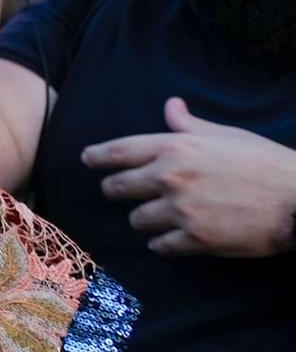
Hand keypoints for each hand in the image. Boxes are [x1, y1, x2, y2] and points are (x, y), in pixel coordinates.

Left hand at [84, 98, 295, 256]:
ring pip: (137, 219)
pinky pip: (160, 245)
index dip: (97, 157)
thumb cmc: (264, 163)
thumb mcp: (226, 135)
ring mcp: (181, 210)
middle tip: (120, 193)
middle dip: (116, 190)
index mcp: (174, 147)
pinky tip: (171, 239)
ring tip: (159, 217)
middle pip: (117, 188)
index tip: (87, 160)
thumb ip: (190, 126)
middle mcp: (170, 177)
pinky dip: (163, 243)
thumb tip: (170, 106)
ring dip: (144, 219)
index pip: (118, 151)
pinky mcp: (195, 239)